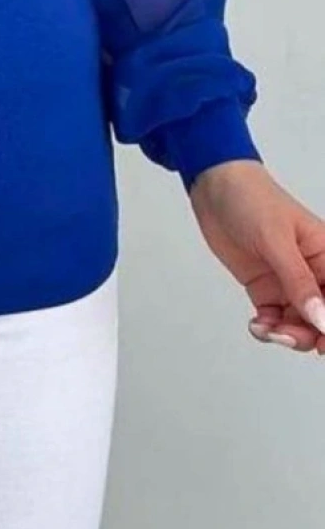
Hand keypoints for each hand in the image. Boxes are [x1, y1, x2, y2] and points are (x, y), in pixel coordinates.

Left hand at [187, 160, 324, 354]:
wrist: (213, 188)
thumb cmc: (251, 199)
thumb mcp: (276, 240)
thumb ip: (298, 282)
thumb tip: (322, 319)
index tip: (321, 340)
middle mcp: (312, 272)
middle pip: (323, 317)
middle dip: (310, 334)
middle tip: (288, 336)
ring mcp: (287, 281)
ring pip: (301, 324)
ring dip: (287, 334)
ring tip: (268, 329)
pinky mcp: (265, 287)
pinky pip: (275, 319)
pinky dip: (269, 328)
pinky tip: (258, 325)